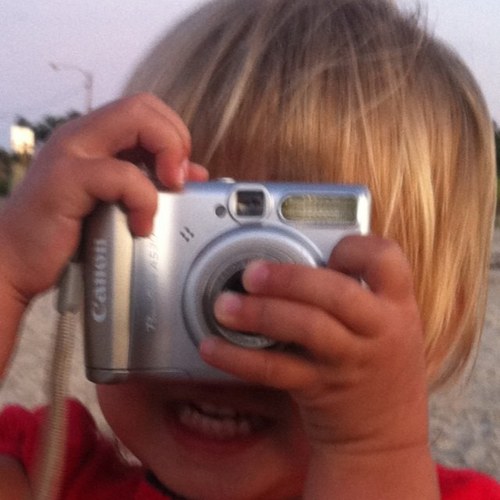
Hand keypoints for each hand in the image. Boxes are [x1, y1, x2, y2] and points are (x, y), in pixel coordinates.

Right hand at [0, 93, 206, 300]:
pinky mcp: (65, 180)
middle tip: (177, 179)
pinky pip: (122, 174)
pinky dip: (144, 200)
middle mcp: (82, 136)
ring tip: (167, 194)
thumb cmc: (67, 233)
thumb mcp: (118, 202)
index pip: (146, 109)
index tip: (180, 173)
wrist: (15, 260)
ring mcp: (71, 154)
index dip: (174, 135)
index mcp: (94, 138)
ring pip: (136, 120)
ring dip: (167, 157)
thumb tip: (195, 173)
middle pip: (144, 106)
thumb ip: (153, 183)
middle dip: (175, 140)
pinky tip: (140, 225)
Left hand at [200, 235, 437, 496]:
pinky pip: (276, 371)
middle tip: (252, 273)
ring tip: (225, 305)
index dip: (354, 248)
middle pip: (337, 294)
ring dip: (261, 313)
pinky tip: (214, 346)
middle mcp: (378, 331)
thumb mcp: (386, 327)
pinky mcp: (317, 389)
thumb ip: (355, 293)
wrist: (385, 439)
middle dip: (291, 279)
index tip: (327, 248)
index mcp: (396, 307)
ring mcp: (348, 362)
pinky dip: (240, 358)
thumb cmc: (379, 367)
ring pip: (307, 329)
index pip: (385, 260)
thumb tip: (299, 257)